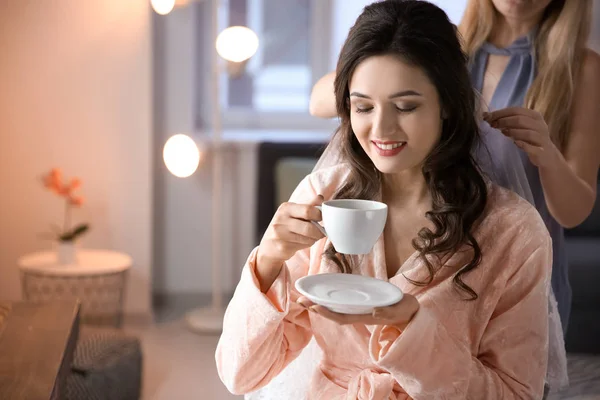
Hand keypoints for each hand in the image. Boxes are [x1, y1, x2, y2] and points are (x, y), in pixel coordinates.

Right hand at [256, 194, 325, 277]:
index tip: (322, 218)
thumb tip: (320, 198)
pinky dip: (308, 244)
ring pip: (308, 238)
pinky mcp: (282, 246)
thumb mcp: (293, 213)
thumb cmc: (284, 227)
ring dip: (314, 238)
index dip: (319, 215)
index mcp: (285, 208)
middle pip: (309, 227)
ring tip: (312, 237)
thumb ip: (308, 205)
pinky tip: (303, 242)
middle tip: (322, 231)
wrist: (268, 246)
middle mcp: (281, 219)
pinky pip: (304, 245)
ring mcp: (280, 234)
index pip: (308, 209)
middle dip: (319, 231)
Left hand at [297, 293, 418, 329]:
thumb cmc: (404, 311)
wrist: (410, 313)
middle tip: (300, 300)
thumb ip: (387, 312)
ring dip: (320, 304)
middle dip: (317, 308)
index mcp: (365, 317)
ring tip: (305, 298)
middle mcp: (359, 315)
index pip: (342, 317)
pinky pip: (342, 303)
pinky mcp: (362, 304)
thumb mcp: (399, 311)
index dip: (327, 313)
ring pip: (336, 308)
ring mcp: (359, 310)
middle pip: (334, 313)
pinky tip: (322, 294)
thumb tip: (374, 311)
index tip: (314, 307)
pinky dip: (331, 299)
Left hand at [483, 107, 560, 168]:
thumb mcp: (520, 127)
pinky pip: (532, 147)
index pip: (516, 110)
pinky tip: (515, 143)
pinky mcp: (542, 151)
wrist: (546, 155)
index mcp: (535, 116)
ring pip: (528, 133)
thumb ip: (506, 121)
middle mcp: (540, 125)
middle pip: (520, 120)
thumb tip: (486, 116)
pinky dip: (523, 145)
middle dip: (503, 121)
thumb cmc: (529, 139)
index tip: (487, 117)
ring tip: (502, 132)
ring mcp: (542, 138)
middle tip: (491, 125)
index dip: (500, 113)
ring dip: (513, 132)